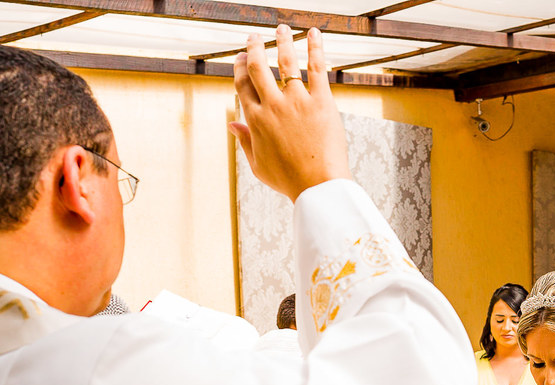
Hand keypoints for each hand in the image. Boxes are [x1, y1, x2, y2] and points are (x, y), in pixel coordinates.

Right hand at [231, 26, 350, 199]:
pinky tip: (314, 33)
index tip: (241, 58)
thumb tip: (232, 126)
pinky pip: (317, 68)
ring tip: (281, 28)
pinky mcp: (321, 101)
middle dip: (253, 48)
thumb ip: (244, 142)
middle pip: (258, 67)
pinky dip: (316, 48)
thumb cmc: (289, 180)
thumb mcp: (258, 166)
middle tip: (254, 38)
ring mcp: (298, 101)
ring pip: (286, 62)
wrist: (318, 186)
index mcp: (255, 120)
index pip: (242, 85)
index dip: (239, 68)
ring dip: (282, 41)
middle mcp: (273, 106)